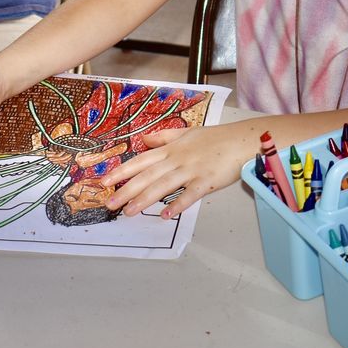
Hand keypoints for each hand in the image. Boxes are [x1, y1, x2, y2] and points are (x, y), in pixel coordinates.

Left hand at [101, 122, 252, 218]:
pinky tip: (166, 215)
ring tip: (129, 212)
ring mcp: (192, 170)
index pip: (142, 160)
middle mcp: (178, 159)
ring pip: (163, 185)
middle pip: (148, 175)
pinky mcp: (207, 180)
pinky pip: (190, 194)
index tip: (105, 181)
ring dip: (145, 199)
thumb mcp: (188, 132)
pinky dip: (178, 204)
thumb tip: (145, 139)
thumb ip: (165, 136)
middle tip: (109, 203)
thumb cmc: (217, 138)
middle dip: (127, 189)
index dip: (122, 171)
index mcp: (172, 148)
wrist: (242, 139)